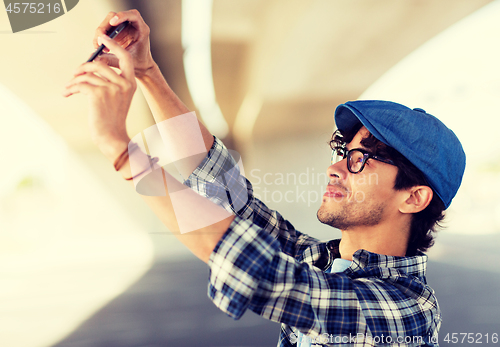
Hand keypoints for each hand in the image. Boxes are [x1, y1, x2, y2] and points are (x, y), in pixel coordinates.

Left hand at [63, 35, 135, 160]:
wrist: (112, 137)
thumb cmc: (112, 120)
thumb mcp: (117, 99)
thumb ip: (110, 82)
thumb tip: (92, 66)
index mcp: (131, 84)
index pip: (125, 58)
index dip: (113, 46)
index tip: (101, 38)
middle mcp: (124, 84)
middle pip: (99, 64)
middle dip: (83, 67)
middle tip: (75, 73)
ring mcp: (112, 88)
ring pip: (87, 74)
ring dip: (74, 80)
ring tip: (68, 87)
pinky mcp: (99, 94)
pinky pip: (81, 83)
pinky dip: (71, 88)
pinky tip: (67, 93)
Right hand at [94, 10, 154, 77]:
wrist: (142, 66)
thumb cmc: (140, 63)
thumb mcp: (128, 61)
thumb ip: (114, 59)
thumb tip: (97, 56)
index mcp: (142, 29)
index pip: (133, 15)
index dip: (122, 16)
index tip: (112, 22)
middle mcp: (132, 25)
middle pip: (114, 17)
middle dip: (104, 26)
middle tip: (100, 39)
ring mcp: (123, 27)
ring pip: (107, 22)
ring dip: (100, 33)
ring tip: (99, 46)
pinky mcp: (116, 32)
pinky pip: (104, 30)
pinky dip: (100, 38)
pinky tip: (100, 47)